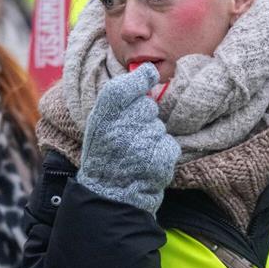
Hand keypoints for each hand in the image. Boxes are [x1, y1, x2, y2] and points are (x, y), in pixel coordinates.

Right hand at [76, 62, 180, 213]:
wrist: (109, 196)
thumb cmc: (105, 157)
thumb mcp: (99, 125)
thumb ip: (119, 98)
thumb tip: (149, 71)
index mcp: (100, 119)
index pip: (122, 89)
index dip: (139, 80)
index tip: (148, 76)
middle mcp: (118, 129)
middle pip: (147, 107)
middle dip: (144, 119)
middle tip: (128, 138)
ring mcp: (139, 145)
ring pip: (158, 128)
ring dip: (152, 139)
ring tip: (135, 155)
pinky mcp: (157, 159)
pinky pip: (169, 144)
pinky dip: (162, 154)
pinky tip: (146, 164)